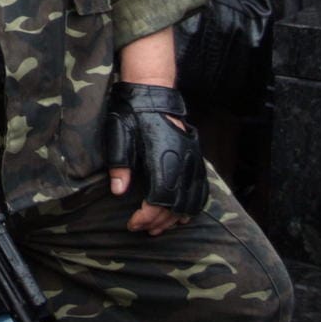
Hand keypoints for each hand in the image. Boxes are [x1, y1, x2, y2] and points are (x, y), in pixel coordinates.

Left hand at [103, 82, 204, 236]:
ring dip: (176, 218)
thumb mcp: (119, 135)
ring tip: (159, 227)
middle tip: (142, 229)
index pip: (160, 200)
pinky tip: (182, 214)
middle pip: (177, 205)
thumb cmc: (132, 113)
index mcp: (162, 156)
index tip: (132, 224)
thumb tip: (118, 191)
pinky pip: (202, 189)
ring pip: (193, 200)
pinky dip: (193, 206)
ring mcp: (193, 159)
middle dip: (159, 222)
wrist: (152, 92)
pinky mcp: (196, 157)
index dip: (147, 217)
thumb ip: (120, 164)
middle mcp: (182, 160)